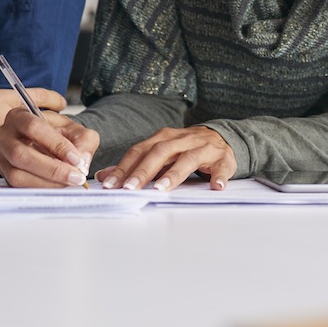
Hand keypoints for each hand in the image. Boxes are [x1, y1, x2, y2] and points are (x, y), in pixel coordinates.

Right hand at [0, 83, 65, 177]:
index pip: (37, 97)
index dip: (53, 101)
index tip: (62, 105)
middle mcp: (6, 121)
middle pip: (47, 129)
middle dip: (66, 144)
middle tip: (79, 156)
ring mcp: (3, 144)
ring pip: (39, 155)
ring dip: (58, 167)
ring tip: (72, 176)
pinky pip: (25, 172)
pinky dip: (39, 179)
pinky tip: (49, 183)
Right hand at [0, 108, 99, 187]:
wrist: (48, 143)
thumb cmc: (58, 134)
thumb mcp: (75, 130)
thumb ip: (84, 141)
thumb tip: (82, 162)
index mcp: (19, 116)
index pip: (34, 128)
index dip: (56, 144)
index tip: (75, 158)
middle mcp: (4, 136)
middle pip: (21, 155)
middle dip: (52, 169)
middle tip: (75, 176)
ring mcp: (1, 157)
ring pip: (17, 175)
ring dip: (47, 182)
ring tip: (69, 181)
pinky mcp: (4, 175)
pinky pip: (19, 186)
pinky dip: (42, 188)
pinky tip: (58, 186)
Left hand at [97, 126, 234, 191]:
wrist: (223, 138)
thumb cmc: (186, 149)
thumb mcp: (160, 153)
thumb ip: (134, 164)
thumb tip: (104, 176)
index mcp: (165, 138)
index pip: (140, 150)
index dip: (125, 167)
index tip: (110, 184)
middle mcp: (183, 139)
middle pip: (161, 152)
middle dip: (144, 171)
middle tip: (130, 188)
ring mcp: (204, 147)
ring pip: (188, 158)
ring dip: (175, 174)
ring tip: (162, 189)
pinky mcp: (223, 158)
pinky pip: (222, 167)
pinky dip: (219, 176)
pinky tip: (216, 187)